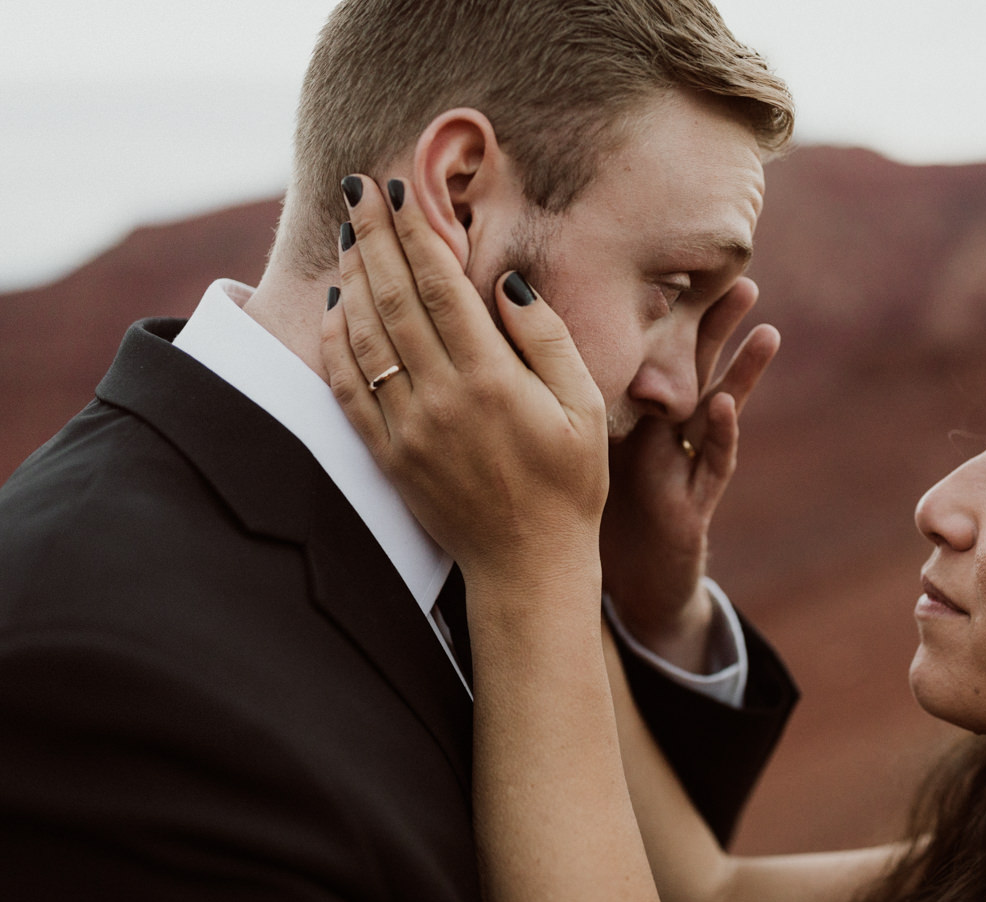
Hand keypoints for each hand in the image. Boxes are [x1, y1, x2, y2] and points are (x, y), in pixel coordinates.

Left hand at [320, 175, 606, 578]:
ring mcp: (406, 428)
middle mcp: (439, 398)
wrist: (528, 565)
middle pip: (393, 297)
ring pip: (364, 335)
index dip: (414, 231)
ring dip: (350, 277)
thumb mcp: (584, 406)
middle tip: (355, 187)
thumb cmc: (570, 483)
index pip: (440, 285)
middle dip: (371, 235)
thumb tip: (505, 281)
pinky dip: (335, 341)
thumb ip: (545, 338)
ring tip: (345, 233)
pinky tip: (337, 308)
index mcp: (491, 380)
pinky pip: (346, 387)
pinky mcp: (387, 455)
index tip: (398, 188)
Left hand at [600, 277, 779, 664]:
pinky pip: (713, 464)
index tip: (674, 258)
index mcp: (633, 410)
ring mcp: (685, 467)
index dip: (668, 306)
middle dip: (718, 324)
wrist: (611, 586)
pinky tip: (726, 406)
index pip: (653, 347)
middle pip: (694, 367)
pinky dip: (721, 435)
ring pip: (719, 408)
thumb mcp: (577, 443)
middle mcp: (666, 432)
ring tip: (768, 332)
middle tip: (742, 277)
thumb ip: (567, 392)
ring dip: (744, 371)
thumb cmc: (587, 510)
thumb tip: (531, 330)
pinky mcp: (694, 504)